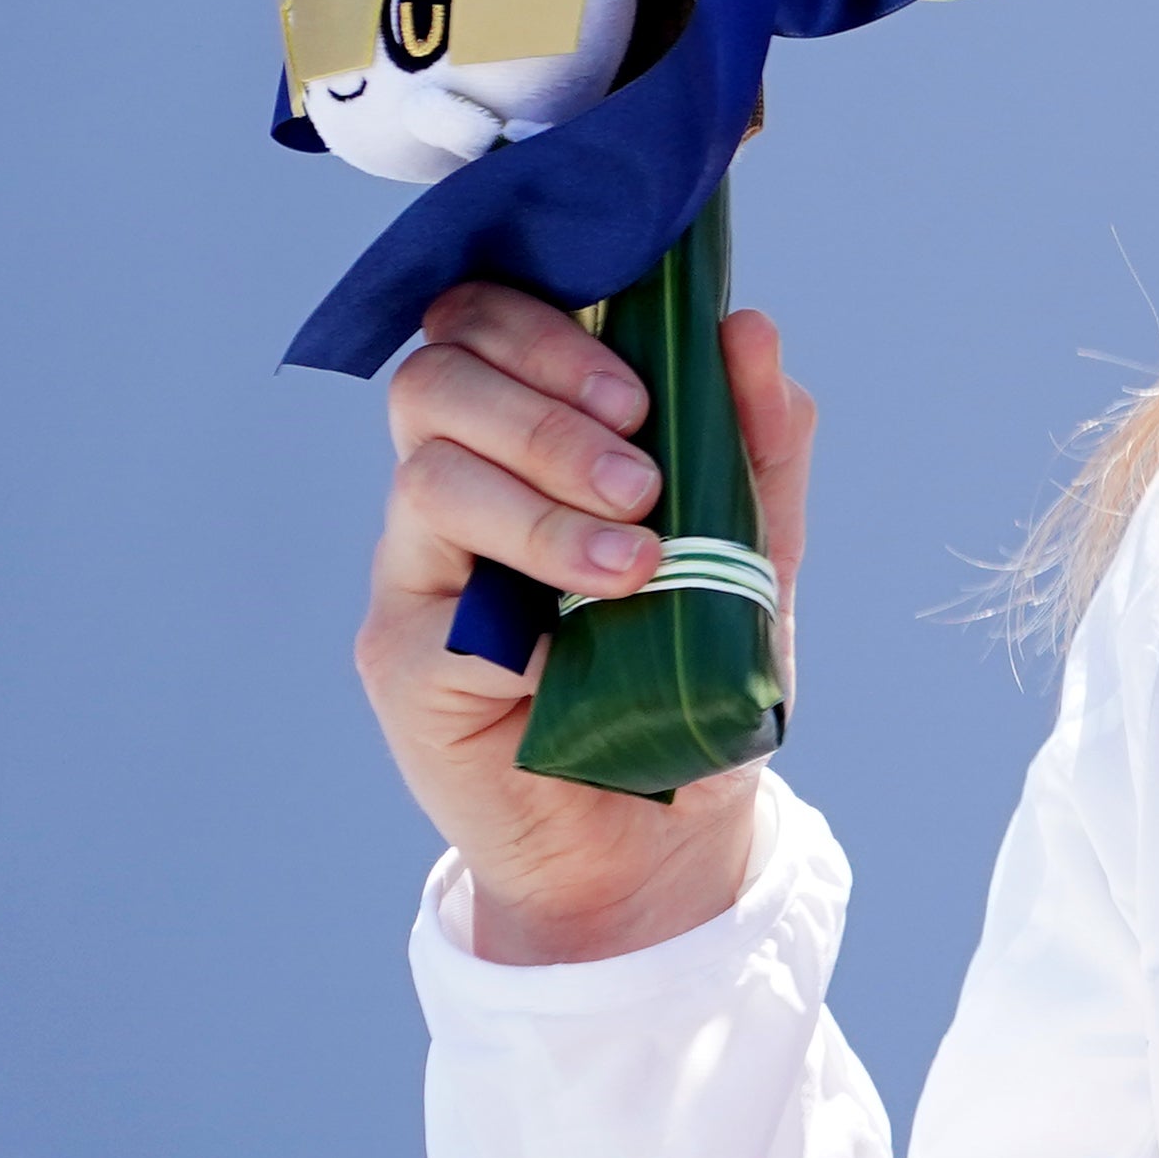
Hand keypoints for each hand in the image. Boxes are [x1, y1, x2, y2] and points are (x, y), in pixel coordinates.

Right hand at [358, 283, 815, 964]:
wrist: (664, 833)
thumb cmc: (694, 683)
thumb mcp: (756, 557)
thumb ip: (757, 449)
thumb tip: (749, 327)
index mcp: (527, 445)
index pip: (481, 326)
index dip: (541, 324)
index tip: (640, 386)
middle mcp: (455, 493)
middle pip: (437, 377)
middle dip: (549, 402)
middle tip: (644, 470)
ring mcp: (418, 572)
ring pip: (431, 469)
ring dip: (546, 494)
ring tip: (638, 558)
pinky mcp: (401, 655)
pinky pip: (433, 589)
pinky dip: (526, 588)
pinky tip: (591, 625)